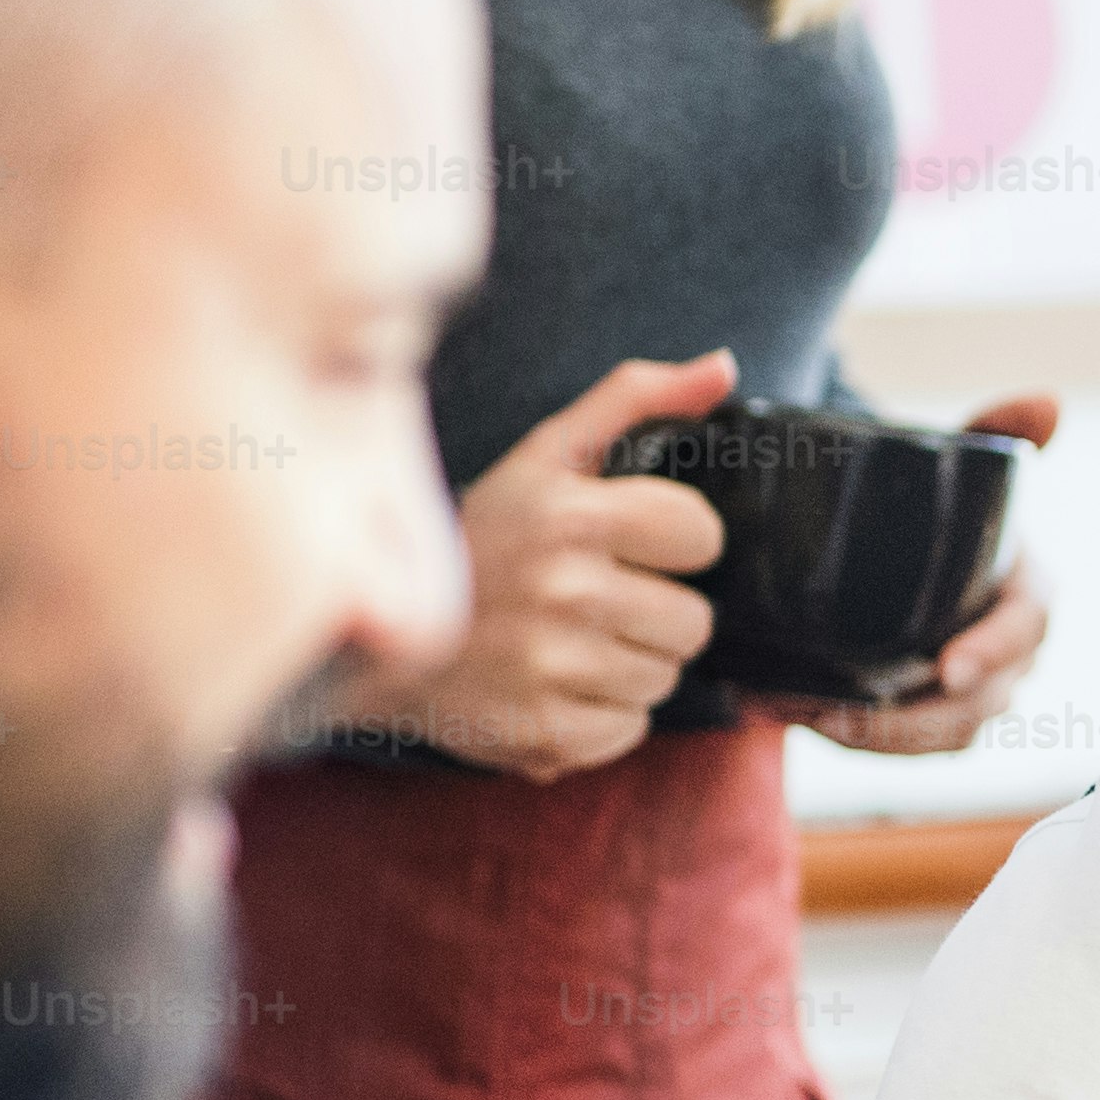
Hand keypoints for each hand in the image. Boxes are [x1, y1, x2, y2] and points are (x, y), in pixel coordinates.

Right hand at [334, 350, 733, 781]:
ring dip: (632, 663)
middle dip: (657, 610)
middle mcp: (565, 591)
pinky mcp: (545, 733)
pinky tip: (557, 684)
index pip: (702, 535)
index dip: (676, 541)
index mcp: (572, 515)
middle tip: (599, 600)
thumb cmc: (481, 538)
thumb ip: (637, 399)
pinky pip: (630, 730)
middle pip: (694, 621)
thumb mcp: (546, 453)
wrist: (375, 638)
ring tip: (574, 641)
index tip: (634, 543)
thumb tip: (724, 367)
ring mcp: (553, 667)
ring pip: (666, 678)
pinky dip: (603, 715)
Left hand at [767, 392, 1060, 757]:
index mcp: (1031, 590)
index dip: (995, 649)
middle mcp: (1012, 650)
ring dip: (874, 736)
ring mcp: (974, 690)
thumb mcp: (964, 459)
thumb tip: (1049, 401)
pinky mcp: (930, 713)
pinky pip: (905, 744)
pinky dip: (854, 736)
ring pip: (941, 734)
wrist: (904, 536)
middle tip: (843, 712)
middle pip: (982, 701)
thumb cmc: (940, 500)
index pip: (1027, 627)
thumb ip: (998, 431)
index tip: (949, 668)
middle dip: (915, 718)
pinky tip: (790, 714)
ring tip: (802, 715)